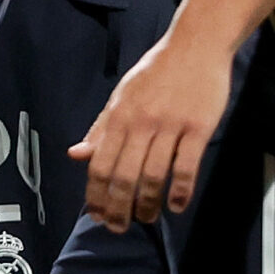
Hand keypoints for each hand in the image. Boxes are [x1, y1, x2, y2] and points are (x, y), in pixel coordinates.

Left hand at [68, 25, 231, 232]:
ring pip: (154, 176)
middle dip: (118, 208)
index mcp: (119, 115)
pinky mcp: (198, 128)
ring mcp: (170, 125)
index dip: (96, 194)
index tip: (96, 215)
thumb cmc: (157, 71)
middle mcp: (141, 122)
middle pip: (124, 176)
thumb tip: (76, 154)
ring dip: (149, 204)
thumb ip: (101, 127)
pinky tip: (177, 205)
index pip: (100, 163)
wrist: (195, 45)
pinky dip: (181, 191)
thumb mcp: (121, 95)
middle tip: (117, 228)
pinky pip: (187, 167)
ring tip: (147, 218)